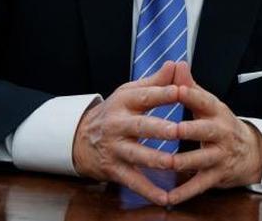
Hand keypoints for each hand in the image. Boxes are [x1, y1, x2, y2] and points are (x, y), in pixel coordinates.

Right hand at [71, 61, 181, 206]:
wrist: (79, 138)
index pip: (146, 96)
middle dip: (158, 129)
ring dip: (154, 160)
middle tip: (177, 130)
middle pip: (140, 126)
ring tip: (173, 163)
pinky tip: (164, 197)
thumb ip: (156, 82)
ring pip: (136, 155)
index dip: (163, 93)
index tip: (182, 90)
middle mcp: (118, 124)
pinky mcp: (114, 168)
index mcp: (124, 102)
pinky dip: (148, 190)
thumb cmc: (116, 112)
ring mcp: (115, 148)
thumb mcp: (131, 92)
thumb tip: (177, 64)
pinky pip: (133, 181)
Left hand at [168, 62, 261, 204]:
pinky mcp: (217, 175)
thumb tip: (177, 63)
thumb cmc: (219, 124)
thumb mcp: (209, 104)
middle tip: (171, 129)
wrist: (250, 152)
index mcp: (216, 111)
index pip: (204, 100)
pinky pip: (199, 185)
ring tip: (166, 163)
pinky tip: (168, 198)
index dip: (191, 95)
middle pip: (204, 130)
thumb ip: (190, 86)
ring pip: (201, 159)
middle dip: (188, 130)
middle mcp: (220, 132)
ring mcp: (220, 155)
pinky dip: (184, 193)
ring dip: (183, 162)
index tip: (176, 88)